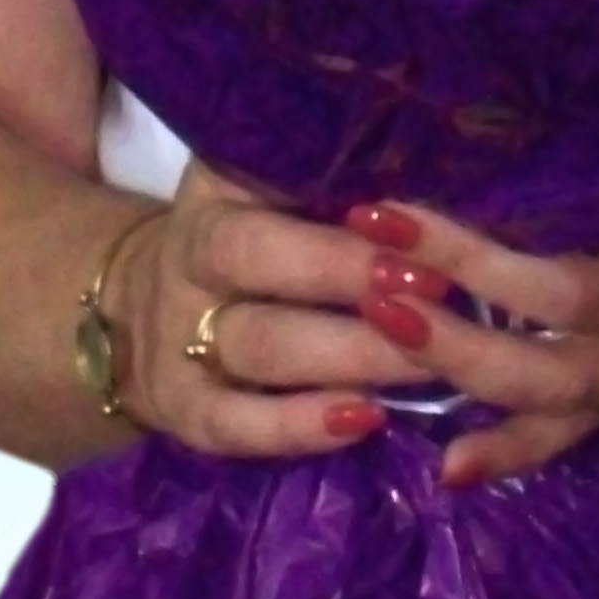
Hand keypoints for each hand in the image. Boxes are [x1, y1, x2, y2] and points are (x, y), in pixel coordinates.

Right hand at [98, 159, 439, 458]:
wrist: (151, 304)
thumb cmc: (266, 236)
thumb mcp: (285, 193)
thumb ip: (349, 187)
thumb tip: (448, 192)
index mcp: (221, 183)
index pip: (268, 172)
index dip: (338, 192)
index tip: (409, 216)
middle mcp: (190, 253)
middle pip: (255, 255)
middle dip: (347, 271)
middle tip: (433, 285)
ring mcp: (178, 335)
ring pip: (260, 344)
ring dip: (350, 354)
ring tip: (428, 362)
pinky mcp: (182, 408)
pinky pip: (234, 424)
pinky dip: (299, 426)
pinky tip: (365, 419)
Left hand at [344, 146, 598, 490]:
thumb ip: (596, 118)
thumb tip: (469, 102)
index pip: (571, 269)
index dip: (477, 255)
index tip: (391, 214)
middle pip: (556, 331)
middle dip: (460, 316)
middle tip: (373, 284)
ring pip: (563, 391)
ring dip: (468, 370)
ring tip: (383, 343)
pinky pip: (577, 431)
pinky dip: (517, 452)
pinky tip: (450, 469)